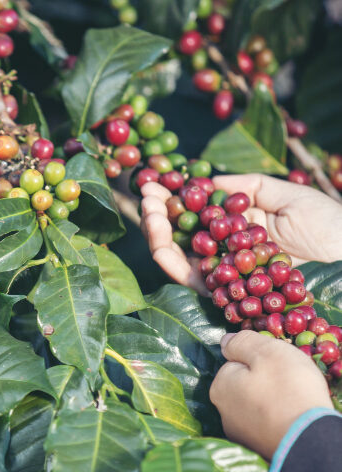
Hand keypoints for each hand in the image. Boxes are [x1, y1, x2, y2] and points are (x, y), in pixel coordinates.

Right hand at [140, 173, 341, 294]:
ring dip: (157, 235)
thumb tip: (208, 180)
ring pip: (178, 256)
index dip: (174, 197)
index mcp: (237, 226)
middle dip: (158, 213)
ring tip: (149, 212)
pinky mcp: (226, 292)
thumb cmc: (328, 225)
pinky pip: (191, 280)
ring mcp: (223, 272)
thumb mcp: (287, 195)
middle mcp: (225, 250)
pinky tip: (160, 244)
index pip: (196, 211)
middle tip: (146, 194)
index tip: (157, 181)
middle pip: (180, 234)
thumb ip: (247, 186)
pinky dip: (172, 263)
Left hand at [210, 331, 332, 459]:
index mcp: (220, 387)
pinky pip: (268, 424)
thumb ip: (243, 342)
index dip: (259, 361)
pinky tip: (292, 420)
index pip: (236, 363)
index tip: (278, 366)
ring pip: (256, 405)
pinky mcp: (257, 449)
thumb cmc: (288, 390)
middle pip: (245, 385)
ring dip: (272, 402)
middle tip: (290, 384)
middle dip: (265, 382)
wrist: (310, 441)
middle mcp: (222, 412)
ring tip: (294, 402)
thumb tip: (226, 341)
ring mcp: (239, 433)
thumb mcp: (266, 352)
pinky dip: (278, 420)